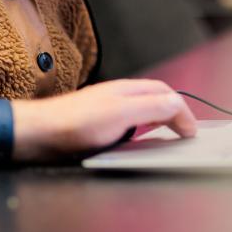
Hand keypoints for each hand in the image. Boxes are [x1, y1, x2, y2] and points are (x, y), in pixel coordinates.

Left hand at [9, 79, 196, 161]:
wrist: (40, 133)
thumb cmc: (73, 122)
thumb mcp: (121, 113)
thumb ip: (151, 107)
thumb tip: (177, 103)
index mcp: (125, 89)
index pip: (163, 91)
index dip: (182, 109)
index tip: (191, 130)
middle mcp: (116, 96)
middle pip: (153, 98)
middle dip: (172, 110)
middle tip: (185, 130)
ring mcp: (104, 109)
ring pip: (139, 110)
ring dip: (156, 120)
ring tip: (166, 134)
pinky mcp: (94, 124)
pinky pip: (125, 124)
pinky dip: (139, 131)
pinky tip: (134, 142)